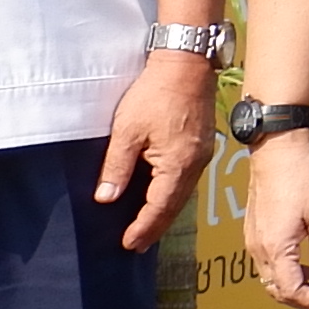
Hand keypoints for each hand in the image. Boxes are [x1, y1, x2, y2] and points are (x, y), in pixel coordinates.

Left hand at [95, 51, 214, 252]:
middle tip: (137, 245)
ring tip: (147, 227)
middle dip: (155, 226)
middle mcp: (195, 164)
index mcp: (177, 164)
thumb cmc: (155, 93)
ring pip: (182, 193)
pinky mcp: (201, 144)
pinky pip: (186, 179)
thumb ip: (117, 167)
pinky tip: (161, 196)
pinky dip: (172, 194)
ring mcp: (201, 155)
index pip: (159, 207)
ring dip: (164, 212)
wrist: (185, 63)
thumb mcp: (127, 131)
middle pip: (174, 205)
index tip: (128, 244)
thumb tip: (106, 198)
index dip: (143, 227)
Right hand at [242, 130, 308, 308]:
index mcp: (276, 248)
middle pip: (279, 291)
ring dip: (296, 287)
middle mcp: (259, 249)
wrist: (276, 150)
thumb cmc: (301, 177)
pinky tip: (307, 265)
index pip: (293, 291)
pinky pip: (267, 264)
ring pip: (271, 279)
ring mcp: (253, 241)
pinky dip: (287, 273)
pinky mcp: (254, 232)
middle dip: (307, 298)